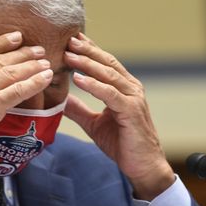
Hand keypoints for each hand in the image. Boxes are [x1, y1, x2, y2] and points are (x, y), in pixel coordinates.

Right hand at [0, 31, 53, 169]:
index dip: (1, 43)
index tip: (16, 37)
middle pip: (0, 60)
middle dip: (22, 53)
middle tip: (38, 50)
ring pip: (11, 72)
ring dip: (31, 66)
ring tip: (45, 63)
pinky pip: (17, 90)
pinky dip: (34, 83)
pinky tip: (45, 78)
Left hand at [64, 33, 173, 200]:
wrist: (143, 166)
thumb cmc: (123, 143)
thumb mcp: (94, 124)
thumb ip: (80, 110)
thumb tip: (62, 100)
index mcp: (124, 88)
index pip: (105, 63)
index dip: (90, 50)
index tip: (72, 39)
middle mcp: (131, 88)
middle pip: (107, 63)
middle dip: (87, 51)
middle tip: (68, 40)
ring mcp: (133, 98)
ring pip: (108, 75)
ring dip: (87, 64)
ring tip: (69, 55)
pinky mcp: (131, 111)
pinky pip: (110, 94)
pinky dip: (94, 85)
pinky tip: (78, 79)